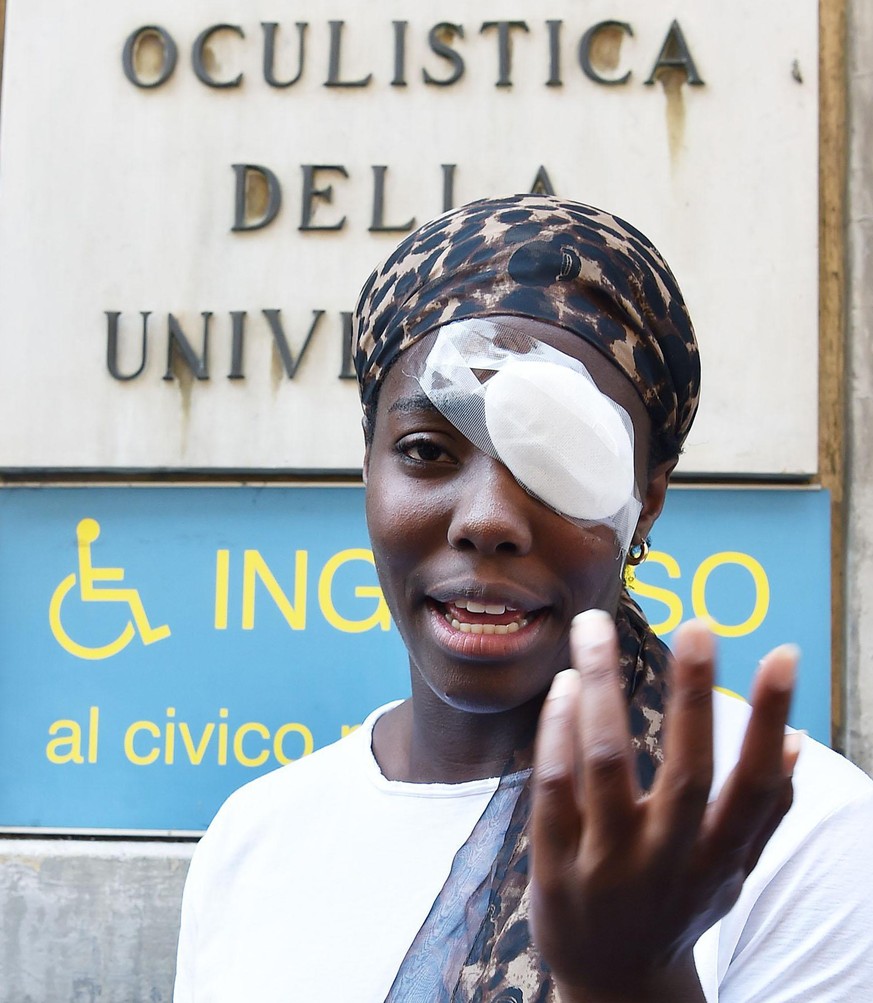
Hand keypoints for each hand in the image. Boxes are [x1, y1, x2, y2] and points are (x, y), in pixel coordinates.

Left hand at [529, 612, 800, 1002]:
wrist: (615, 985)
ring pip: (605, 767)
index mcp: (719, 860)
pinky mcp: (553, 868)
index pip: (756, 786)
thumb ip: (764, 812)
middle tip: (699, 623)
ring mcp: (606, 868)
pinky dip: (556, 734)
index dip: (771, 720)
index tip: (782, 654)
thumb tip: (796, 741)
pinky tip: (560, 687)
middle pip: (686, 773)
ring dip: (599, 690)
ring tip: (592, 630)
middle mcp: (667, 864)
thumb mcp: (728, 871)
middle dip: (694, 695)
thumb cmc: (677, 906)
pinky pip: (552, 791)